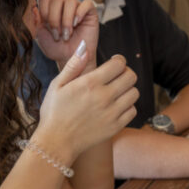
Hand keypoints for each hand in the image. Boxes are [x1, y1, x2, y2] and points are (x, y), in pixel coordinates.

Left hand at [35, 0, 98, 71]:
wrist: (72, 60)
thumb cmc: (57, 49)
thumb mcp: (41, 36)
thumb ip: (36, 21)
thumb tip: (34, 8)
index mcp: (50, 9)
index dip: (44, 11)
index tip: (47, 27)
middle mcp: (63, 6)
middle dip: (55, 19)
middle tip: (57, 35)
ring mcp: (77, 8)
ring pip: (70, 1)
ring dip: (66, 20)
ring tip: (67, 34)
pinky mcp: (90, 12)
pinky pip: (87, 3)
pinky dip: (80, 12)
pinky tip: (77, 24)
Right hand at [35, 44, 138, 162]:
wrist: (56, 142)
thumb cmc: (54, 111)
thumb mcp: (57, 85)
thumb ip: (74, 65)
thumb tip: (85, 46)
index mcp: (90, 83)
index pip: (119, 64)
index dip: (119, 60)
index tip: (114, 63)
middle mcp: (104, 97)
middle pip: (131, 77)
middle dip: (125, 73)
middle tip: (116, 77)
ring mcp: (112, 113)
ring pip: (134, 93)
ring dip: (127, 90)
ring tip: (116, 92)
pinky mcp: (116, 126)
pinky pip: (133, 110)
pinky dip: (127, 107)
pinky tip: (116, 106)